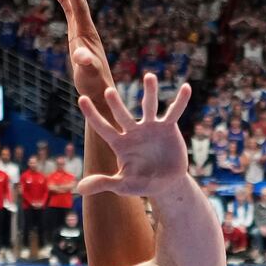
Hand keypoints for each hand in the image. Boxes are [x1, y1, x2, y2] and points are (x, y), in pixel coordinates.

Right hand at [50, 0, 114, 96]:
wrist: (101, 92)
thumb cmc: (94, 85)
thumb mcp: (89, 75)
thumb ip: (86, 64)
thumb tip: (80, 56)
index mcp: (87, 33)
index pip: (80, 6)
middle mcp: (86, 27)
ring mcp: (82, 29)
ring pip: (74, 0)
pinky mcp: (77, 35)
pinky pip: (69, 11)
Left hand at [76, 74, 192, 197]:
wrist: (166, 183)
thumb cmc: (140, 184)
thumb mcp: (121, 185)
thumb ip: (102, 183)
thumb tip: (79, 188)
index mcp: (119, 143)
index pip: (102, 127)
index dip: (93, 114)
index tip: (82, 99)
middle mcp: (133, 131)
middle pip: (123, 115)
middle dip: (116, 105)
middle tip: (107, 91)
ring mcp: (151, 127)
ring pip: (149, 106)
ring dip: (150, 92)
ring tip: (149, 76)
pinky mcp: (168, 128)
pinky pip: (174, 112)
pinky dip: (180, 101)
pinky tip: (186, 88)